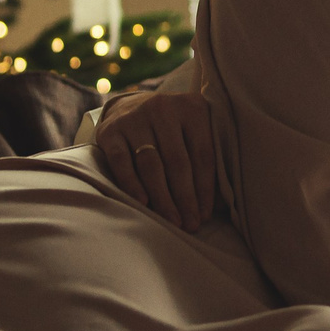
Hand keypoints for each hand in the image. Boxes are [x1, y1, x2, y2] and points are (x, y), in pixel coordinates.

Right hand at [95, 87, 216, 230]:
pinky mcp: (110, 130)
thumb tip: (219, 205)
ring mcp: (135, 118)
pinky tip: (142, 203)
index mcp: (193, 108)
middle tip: (190, 224)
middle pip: (177, 162)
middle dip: (185, 197)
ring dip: (162, 197)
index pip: (203, 155)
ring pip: (151, 164)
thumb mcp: (195, 133)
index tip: (206, 215)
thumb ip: (208, 160)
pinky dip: (132, 184)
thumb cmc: (173, 129)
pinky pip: (121, 162)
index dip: (205, 188)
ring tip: (171, 220)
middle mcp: (163, 109)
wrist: (130, 105)